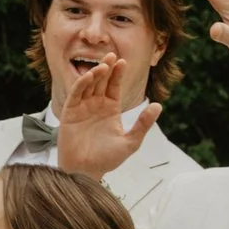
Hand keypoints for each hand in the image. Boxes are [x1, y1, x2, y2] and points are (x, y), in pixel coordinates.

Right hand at [54, 55, 154, 176]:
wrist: (86, 172)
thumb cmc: (107, 160)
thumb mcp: (130, 142)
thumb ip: (143, 124)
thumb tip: (158, 106)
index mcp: (110, 109)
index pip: (114, 86)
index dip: (118, 74)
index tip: (124, 62)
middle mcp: (96, 105)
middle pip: (101, 81)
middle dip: (107, 68)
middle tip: (113, 55)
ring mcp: (82, 108)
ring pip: (88, 85)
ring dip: (95, 74)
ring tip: (104, 65)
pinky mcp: (69, 113)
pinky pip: (75, 94)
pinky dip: (81, 84)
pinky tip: (89, 76)